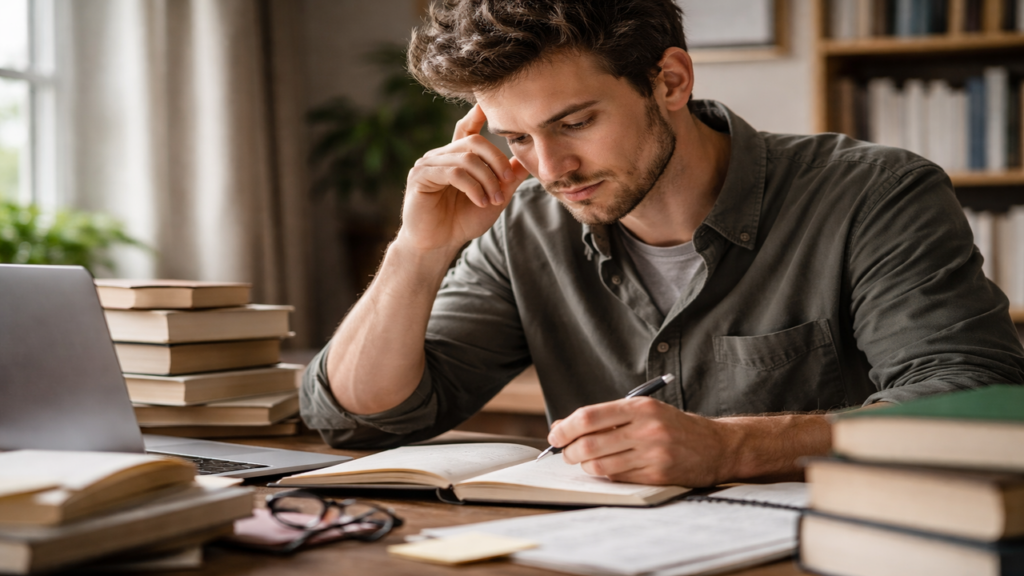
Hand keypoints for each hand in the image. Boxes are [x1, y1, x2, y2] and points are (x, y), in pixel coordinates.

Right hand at [396, 104, 530, 255]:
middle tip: (507, 183)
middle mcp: (440, 156)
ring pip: (466, 158)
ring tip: (494, 200)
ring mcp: (428, 164)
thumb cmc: (462, 222)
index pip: (466, 129)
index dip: (477, 114)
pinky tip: (481, 202)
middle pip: (474, 141)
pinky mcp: (420, 177)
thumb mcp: (494, 197)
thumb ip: (508, 178)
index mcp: (456, 157)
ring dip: (487, 180)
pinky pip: (453, 172)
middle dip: (496, 161)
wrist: (439, 246)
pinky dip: (472, 187)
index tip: (489, 103)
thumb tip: (525, 158)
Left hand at [548, 397, 738, 486]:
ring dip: (585, 466)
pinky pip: (618, 478)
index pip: (589, 417)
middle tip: (566, 453)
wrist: (718, 446)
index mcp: (640, 407)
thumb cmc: (675, 427)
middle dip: (569, 451)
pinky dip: (606, 475)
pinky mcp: (658, 476)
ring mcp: (653, 454)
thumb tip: (563, 426)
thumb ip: (608, 416)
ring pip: (600, 465)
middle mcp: (646, 429)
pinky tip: (609, 469)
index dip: (565, 428)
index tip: (555, 435)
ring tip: (586, 461)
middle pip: (589, 444)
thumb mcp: (645, 411)